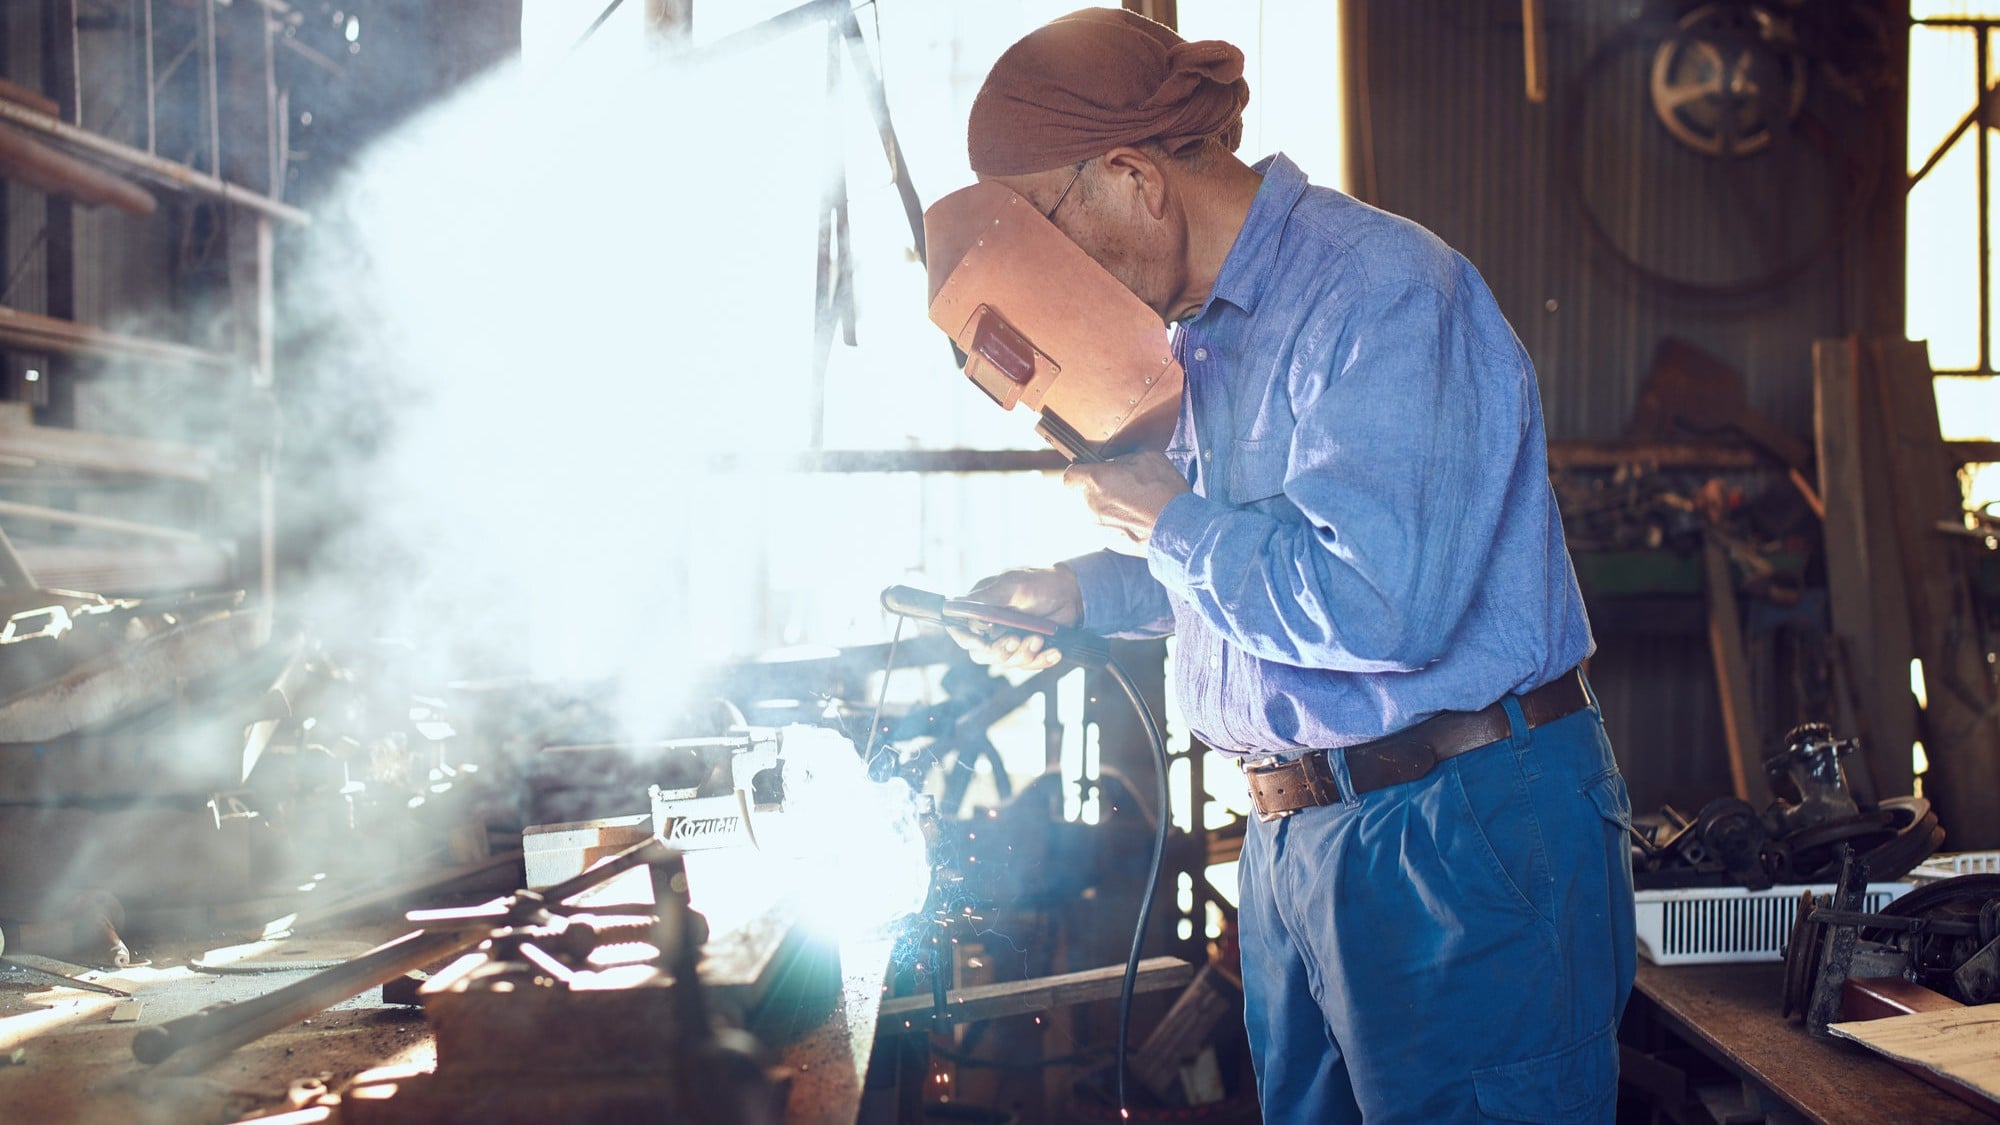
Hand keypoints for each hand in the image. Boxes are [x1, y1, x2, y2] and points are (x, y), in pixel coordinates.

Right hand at [948, 566, 1081, 669]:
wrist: (1071, 594)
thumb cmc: (1040, 583)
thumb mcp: (1013, 586)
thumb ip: (987, 598)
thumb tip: (958, 606)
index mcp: (981, 609)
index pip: (960, 630)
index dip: (966, 640)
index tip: (982, 643)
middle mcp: (990, 628)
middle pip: (981, 654)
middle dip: (1000, 650)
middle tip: (1016, 639)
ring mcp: (1009, 641)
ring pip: (1006, 662)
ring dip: (1024, 654)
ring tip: (1040, 638)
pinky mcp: (1026, 651)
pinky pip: (1028, 665)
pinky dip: (1041, 660)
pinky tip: (1054, 651)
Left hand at [1063, 451, 1188, 542]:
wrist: (1178, 529)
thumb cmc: (1163, 491)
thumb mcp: (1146, 457)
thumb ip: (1122, 458)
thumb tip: (1116, 463)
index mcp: (1095, 480)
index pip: (1070, 475)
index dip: (1080, 472)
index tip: (1093, 471)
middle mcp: (1090, 505)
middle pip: (1086, 493)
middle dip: (1101, 488)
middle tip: (1125, 486)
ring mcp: (1097, 526)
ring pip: (1096, 511)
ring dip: (1110, 507)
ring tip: (1135, 505)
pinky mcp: (1108, 543)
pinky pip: (1107, 527)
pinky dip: (1118, 523)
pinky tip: (1138, 520)